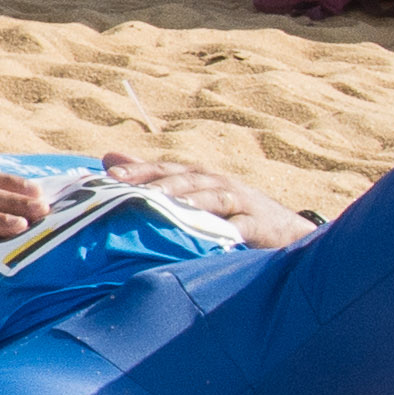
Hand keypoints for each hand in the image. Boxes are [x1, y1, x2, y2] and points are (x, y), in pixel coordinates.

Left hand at [97, 151, 277, 229]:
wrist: (285, 231)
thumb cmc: (230, 212)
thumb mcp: (192, 193)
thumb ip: (151, 176)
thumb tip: (108, 158)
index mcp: (197, 177)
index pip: (163, 169)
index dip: (137, 171)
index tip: (109, 177)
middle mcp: (216, 183)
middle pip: (185, 179)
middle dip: (158, 183)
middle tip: (131, 190)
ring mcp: (239, 202)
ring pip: (213, 197)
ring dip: (192, 201)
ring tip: (169, 206)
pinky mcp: (258, 224)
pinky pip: (243, 227)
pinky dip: (230, 231)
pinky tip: (217, 237)